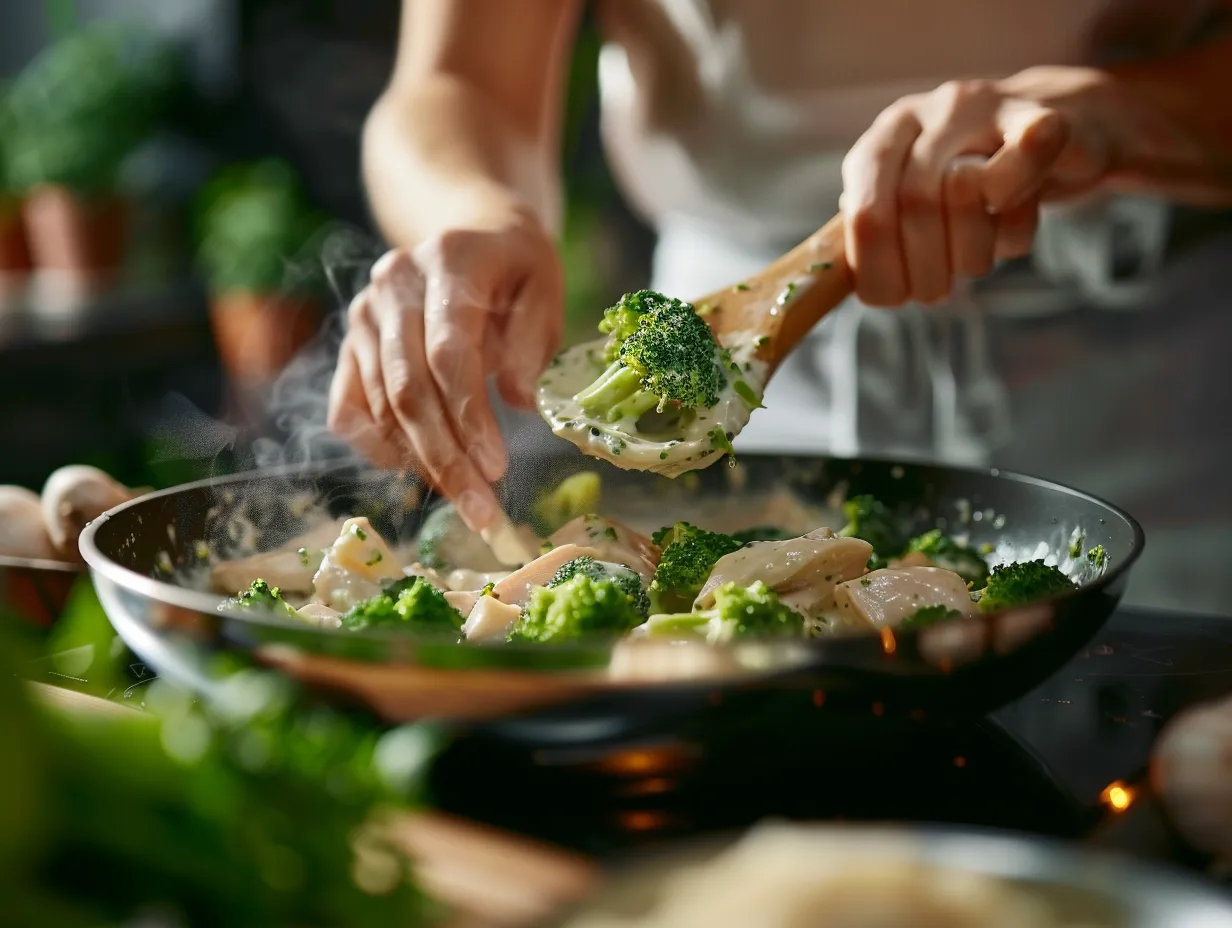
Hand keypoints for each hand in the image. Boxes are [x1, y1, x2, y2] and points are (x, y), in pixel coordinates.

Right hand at [327, 206, 562, 529]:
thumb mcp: (545, 290)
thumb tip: (519, 402)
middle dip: (445, 458)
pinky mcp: (349, 345)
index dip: (469, 417)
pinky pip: (349, 411)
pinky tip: (421, 468)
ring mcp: (363, 315)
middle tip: (481, 510)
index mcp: (447, 261)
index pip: (449, 354)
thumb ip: (533, 342)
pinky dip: (380, 448)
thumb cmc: (516, 271)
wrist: (471, 237)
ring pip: (382, 408)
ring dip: (421, 463)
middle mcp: (393, 285)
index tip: (495, 468)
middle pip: (408, 390)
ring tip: (465, 498)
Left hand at [841, 66, 1121, 305]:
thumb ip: (879, 229)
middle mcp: (930, 112)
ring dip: (974, 252)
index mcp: (889, 135)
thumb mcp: (916, 201)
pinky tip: (1015, 219)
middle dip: (924, 267)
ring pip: (967, 190)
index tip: (894, 295)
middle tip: (937, 291)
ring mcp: (988, 107)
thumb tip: (850, 278)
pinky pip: (1024, 169)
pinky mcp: (1047, 115)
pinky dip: (1018, 218)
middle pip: (913, 203)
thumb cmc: (978, 177)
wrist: (1062, 123)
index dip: (875, 266)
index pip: (863, 209)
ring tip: (980, 255)